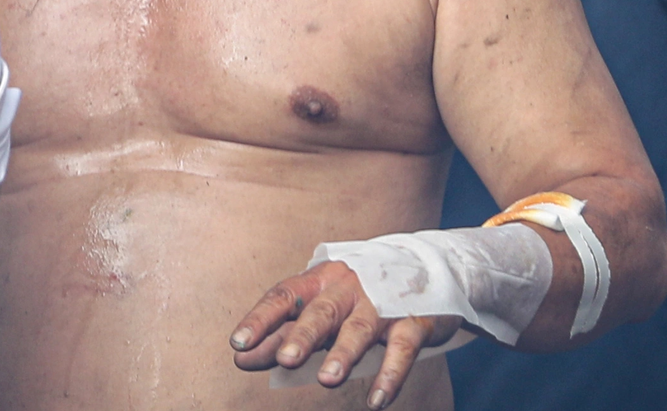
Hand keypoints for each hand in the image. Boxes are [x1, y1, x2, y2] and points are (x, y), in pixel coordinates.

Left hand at [228, 260, 460, 408]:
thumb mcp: (318, 309)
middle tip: (284, 360)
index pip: (284, 297)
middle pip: (321, 311)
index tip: (238, 343)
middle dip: (303, 335)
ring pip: (359, 328)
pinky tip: (378, 400)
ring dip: (343, 354)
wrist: (428, 269)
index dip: (260, 319)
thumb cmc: (357, 297)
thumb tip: (240, 358)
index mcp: (318, 281)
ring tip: (327, 380)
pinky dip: (391, 375)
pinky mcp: (413, 321)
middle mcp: (348, 287)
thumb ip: (280, 334)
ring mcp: (382, 303)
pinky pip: (402, 350)